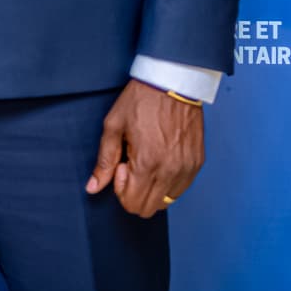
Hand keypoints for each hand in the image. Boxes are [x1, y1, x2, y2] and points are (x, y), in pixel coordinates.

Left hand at [85, 79, 202, 217]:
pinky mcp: (197, 163)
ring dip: (152, 188)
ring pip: (166, 202)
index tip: (122, 165)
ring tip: (147, 160)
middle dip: (134, 192)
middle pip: (148, 208)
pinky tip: (161, 159)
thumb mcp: (114, 126)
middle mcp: (171, 170)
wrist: (173, 81)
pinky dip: (168, 182)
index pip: (132, 203)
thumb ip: (104, 161)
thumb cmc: (141, 100)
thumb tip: (93, 188)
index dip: (121, 189)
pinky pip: (181, 189)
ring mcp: (187, 168)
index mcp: (148, 162)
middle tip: (132, 164)